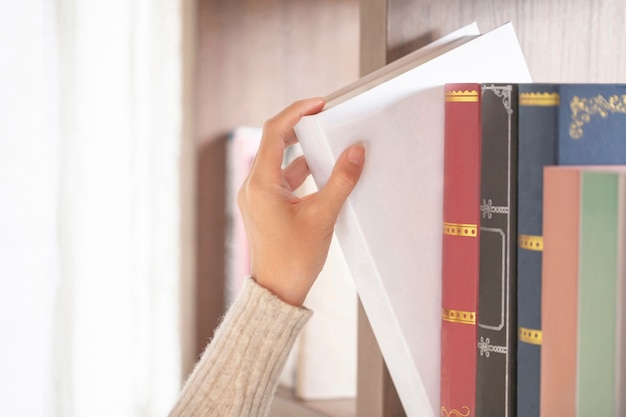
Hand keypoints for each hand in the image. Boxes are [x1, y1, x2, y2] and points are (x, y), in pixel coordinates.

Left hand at [238, 98, 364, 305]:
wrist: (277, 292)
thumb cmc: (293, 260)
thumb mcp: (322, 216)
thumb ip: (341, 181)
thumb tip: (356, 152)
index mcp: (261, 184)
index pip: (275, 132)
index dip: (297, 112)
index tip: (320, 104)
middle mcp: (253, 186)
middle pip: (275, 142)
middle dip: (301, 127)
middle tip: (326, 117)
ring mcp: (257, 197)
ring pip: (280, 162)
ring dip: (303, 152)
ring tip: (330, 144)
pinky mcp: (265, 207)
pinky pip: (282, 180)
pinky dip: (301, 173)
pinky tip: (322, 174)